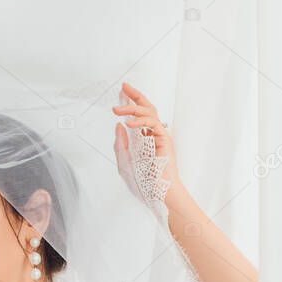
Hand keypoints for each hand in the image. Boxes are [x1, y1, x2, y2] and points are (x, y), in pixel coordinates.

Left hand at [111, 81, 180, 209]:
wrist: (156, 195)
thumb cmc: (144, 183)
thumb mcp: (124, 162)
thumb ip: (120, 144)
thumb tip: (118, 126)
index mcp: (144, 139)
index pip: (138, 116)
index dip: (131, 103)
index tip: (122, 93)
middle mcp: (153, 135)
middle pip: (147, 108)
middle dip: (135, 96)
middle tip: (124, 87)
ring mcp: (160, 136)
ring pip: (149, 113)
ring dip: (132, 108)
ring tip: (117, 109)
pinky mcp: (164, 140)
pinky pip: (153, 124)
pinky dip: (141, 122)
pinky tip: (129, 124)